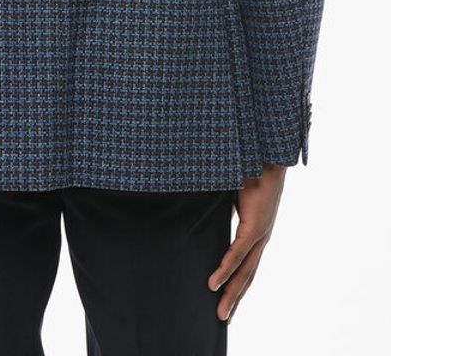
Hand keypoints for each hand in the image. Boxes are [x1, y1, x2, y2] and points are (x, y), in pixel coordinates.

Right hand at [207, 162, 286, 321]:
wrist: (266, 153)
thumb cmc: (251, 169)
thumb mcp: (233, 195)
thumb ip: (226, 210)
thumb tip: (207, 215)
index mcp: (257, 230)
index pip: (246, 264)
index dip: (236, 282)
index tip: (225, 299)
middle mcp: (261, 236)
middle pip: (247, 275)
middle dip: (234, 299)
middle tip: (222, 319)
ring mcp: (260, 233)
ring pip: (244, 271)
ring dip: (231, 293)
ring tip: (220, 313)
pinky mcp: (255, 226)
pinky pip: (238, 253)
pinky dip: (225, 269)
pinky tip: (214, 283)